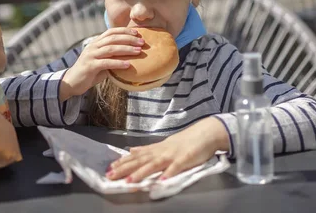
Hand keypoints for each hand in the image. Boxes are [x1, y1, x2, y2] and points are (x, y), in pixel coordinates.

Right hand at [60, 27, 143, 100]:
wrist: (72, 82)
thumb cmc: (90, 72)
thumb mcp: (102, 62)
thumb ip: (112, 57)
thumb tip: (131, 56)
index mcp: (96, 43)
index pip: (111, 32)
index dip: (124, 31)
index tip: (137, 32)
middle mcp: (93, 47)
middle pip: (113, 38)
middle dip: (129, 39)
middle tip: (142, 42)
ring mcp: (90, 55)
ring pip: (110, 49)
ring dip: (126, 49)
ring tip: (138, 51)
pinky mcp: (90, 66)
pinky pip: (106, 63)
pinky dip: (118, 63)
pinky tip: (128, 65)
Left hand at [106, 117, 229, 181]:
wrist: (205, 133)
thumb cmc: (185, 141)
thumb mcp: (163, 144)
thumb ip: (148, 149)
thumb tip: (131, 151)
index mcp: (156, 149)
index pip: (136, 156)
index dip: (123, 163)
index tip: (109, 168)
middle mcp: (161, 152)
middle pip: (141, 161)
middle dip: (125, 169)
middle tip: (111, 176)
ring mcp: (172, 156)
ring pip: (154, 165)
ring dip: (141, 173)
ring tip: (130, 182)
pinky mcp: (185, 160)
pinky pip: (175, 168)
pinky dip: (167, 175)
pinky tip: (160, 182)